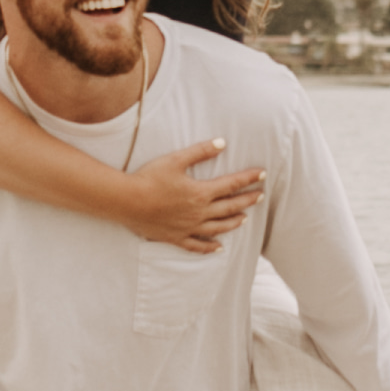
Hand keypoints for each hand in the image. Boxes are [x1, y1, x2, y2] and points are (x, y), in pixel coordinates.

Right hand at [119, 138, 266, 252]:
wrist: (127, 201)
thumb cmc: (149, 178)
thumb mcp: (176, 160)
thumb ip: (200, 151)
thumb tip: (222, 142)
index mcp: (200, 193)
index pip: (231, 185)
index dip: (248, 179)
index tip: (262, 175)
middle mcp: (199, 213)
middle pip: (229, 207)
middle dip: (247, 201)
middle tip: (260, 196)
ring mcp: (188, 228)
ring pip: (218, 228)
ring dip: (233, 223)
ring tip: (245, 219)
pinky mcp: (176, 238)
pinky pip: (197, 246)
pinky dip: (209, 248)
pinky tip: (218, 248)